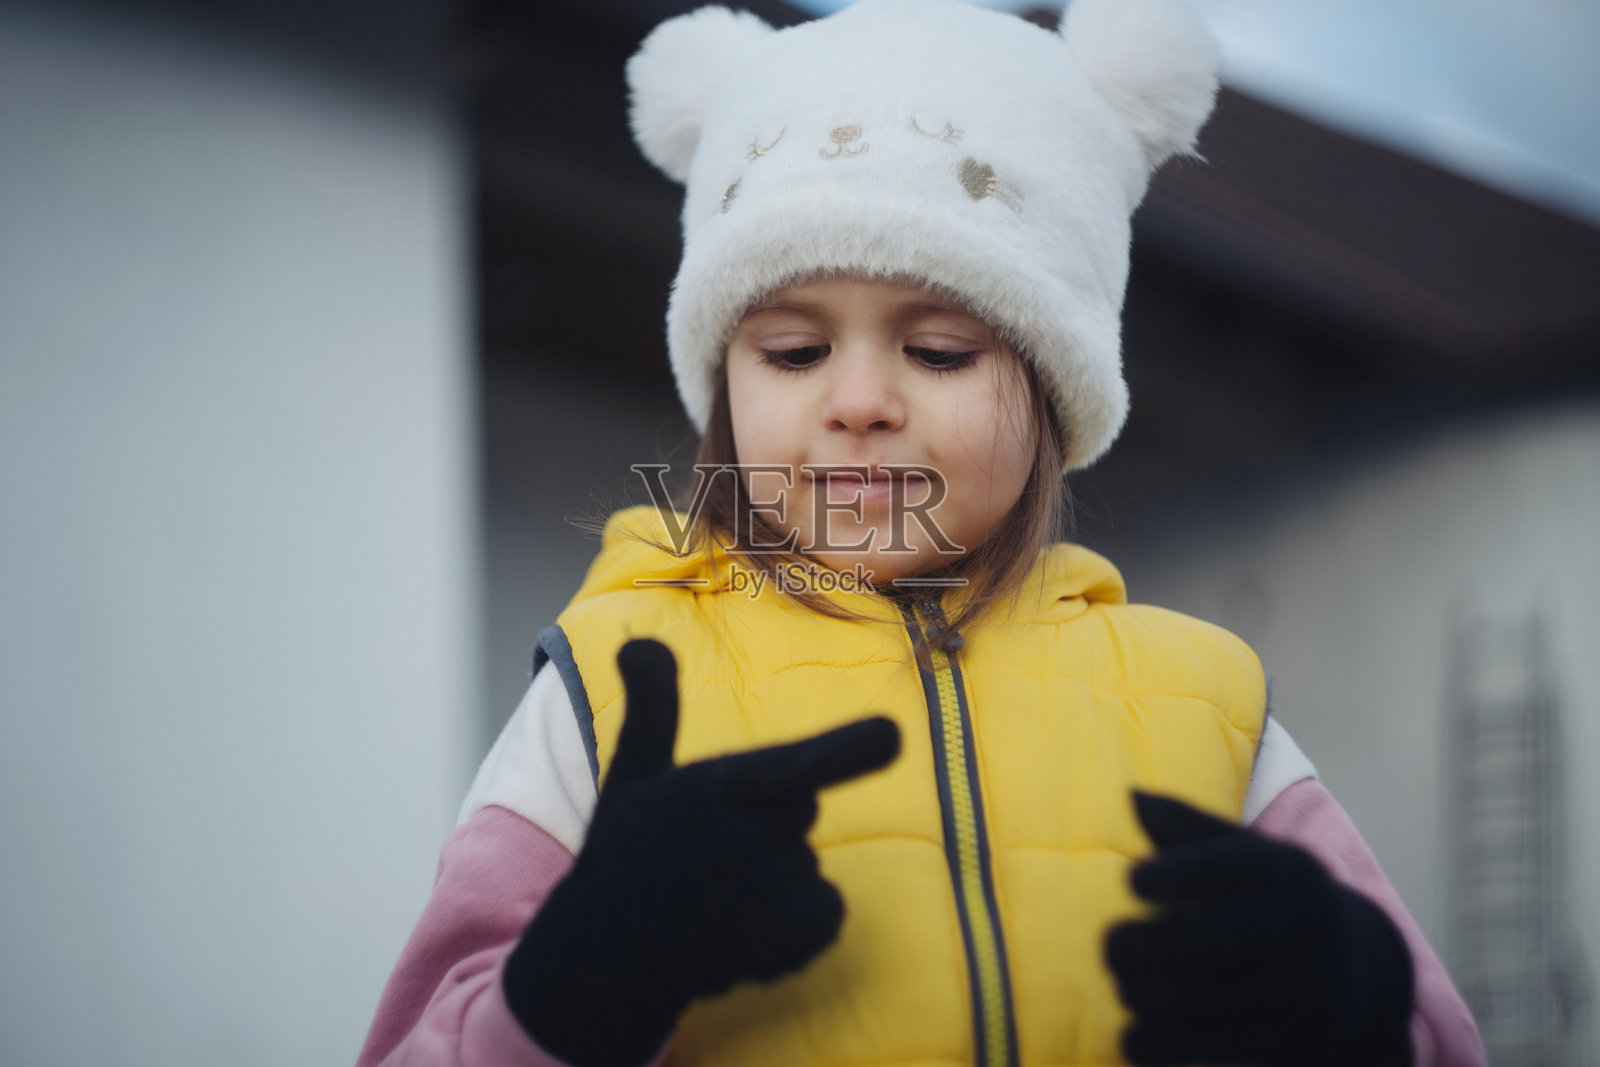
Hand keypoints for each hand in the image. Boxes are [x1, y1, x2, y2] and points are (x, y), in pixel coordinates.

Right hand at [504, 638, 900, 1066]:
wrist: (604, 959)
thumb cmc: (626, 853)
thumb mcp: (634, 774)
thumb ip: (653, 706)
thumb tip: (639, 640)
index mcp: (718, 790)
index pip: (797, 766)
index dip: (850, 750)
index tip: (893, 735)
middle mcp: (750, 843)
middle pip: (802, 803)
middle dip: (768, 819)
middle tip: (707, 851)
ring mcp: (774, 898)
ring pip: (809, 861)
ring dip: (775, 876)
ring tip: (714, 897)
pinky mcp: (790, 942)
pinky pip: (827, 909)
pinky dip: (799, 920)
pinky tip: (742, 927)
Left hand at [1105, 792, 1413, 1066]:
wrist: (1359, 971)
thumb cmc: (1271, 898)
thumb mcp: (1243, 853)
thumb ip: (1185, 825)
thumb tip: (1133, 797)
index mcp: (1286, 871)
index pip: (1215, 868)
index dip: (1159, 876)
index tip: (1135, 882)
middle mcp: (1301, 929)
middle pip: (1192, 942)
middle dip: (1130, 946)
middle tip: (1113, 947)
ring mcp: (1301, 992)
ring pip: (1187, 1000)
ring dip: (1136, 993)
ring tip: (1129, 984)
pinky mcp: (1289, 1045)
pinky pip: (1195, 1049)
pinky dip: (1148, 1042)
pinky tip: (1136, 1030)